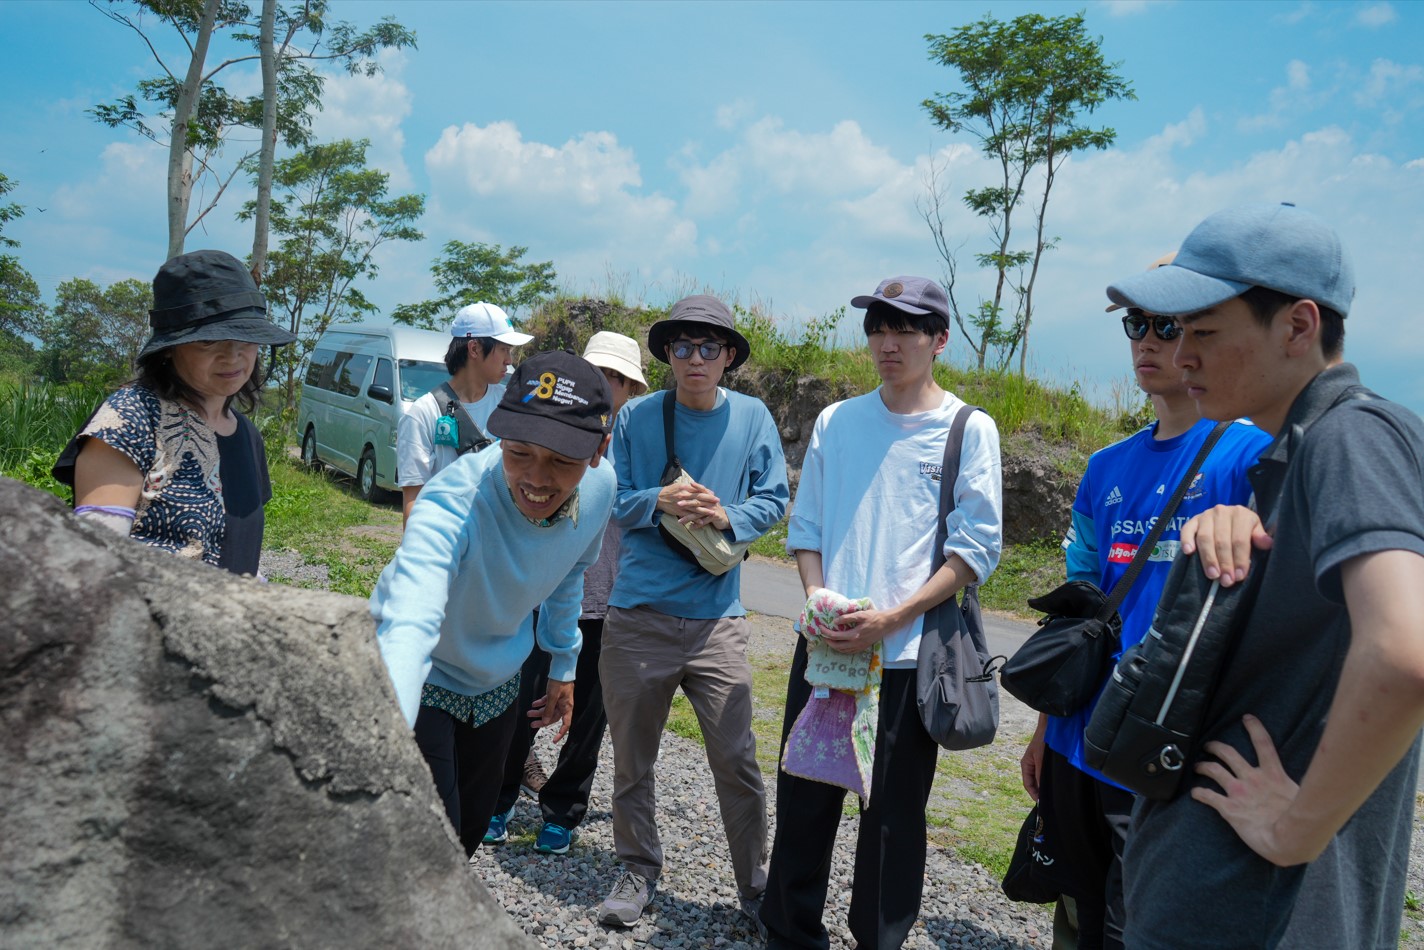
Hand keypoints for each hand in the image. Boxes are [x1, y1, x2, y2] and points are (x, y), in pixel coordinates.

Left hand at [528, 679, 574, 741]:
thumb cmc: (559, 682)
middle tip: (531, 724)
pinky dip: (540, 703)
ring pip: (548, 709)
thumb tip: (545, 722)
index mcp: (567, 707)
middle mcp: (564, 705)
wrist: (561, 668)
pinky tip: (533, 703)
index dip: (560, 733)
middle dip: (542, 720)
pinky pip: (547, 702)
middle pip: (552, 717)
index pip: (565, 724)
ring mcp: (559, 700)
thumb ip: (548, 710)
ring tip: (528, 713)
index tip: (554, 740)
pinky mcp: (554, 694)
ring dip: (539, 711)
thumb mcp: (552, 697)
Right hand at [656, 479, 728, 529]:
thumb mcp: (679, 485)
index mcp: (684, 488)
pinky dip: (695, 519)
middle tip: (717, 501)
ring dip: (705, 510)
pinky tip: (702, 522)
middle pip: (698, 498)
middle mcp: (684, 496)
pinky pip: (689, 516)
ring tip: (713, 512)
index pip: (698, 490)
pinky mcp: (679, 511)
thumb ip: (690, 487)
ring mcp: (682, 504)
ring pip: (695, 508)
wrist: (658, 498)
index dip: (706, 492)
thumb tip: (700, 488)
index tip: (713, 494)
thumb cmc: (670, 491)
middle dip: (709, 500)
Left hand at [822, 607, 899, 653]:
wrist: (886, 623)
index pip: (835, 636)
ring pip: (843, 650)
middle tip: (823, 635)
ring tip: (829, 640)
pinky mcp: (863, 647)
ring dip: (834, 646)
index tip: (821, 627)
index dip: (826, 632)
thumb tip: (835, 621)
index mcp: (854, 635)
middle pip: (837, 646)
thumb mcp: (860, 614)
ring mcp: (860, 646)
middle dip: (828, 641)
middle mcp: (856, 643)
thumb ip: (847, 618)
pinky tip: (840, 645)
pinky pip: (850, 652)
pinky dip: (842, 650)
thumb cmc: (874, 617)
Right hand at [1020, 734, 1045, 801]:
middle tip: (1047, 800)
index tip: (1040, 802)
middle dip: (1039, 791)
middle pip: (1033, 783)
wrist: (1049, 728)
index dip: (1033, 794)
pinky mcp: (1044, 761)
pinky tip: (1054, 783)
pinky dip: (1047, 780)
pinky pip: (1044, 774)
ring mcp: (1037, 763)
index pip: (1027, 784)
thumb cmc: (1042, 741)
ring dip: (1043, 786)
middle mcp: (1030, 765)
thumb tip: (1042, 788)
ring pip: (1039, 779)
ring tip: (1051, 794)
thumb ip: (1040, 773)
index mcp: (1025, 765)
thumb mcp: (1041, 759)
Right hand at [1181, 504, 1272, 586]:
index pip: (1240, 539)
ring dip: (1208, 559)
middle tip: (1226, 581)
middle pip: (1222, 541)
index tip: (1239, 576)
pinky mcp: (1192, 520)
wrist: (1230, 516)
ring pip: (1205, 538)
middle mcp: (1222, 511)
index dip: (1240, 559)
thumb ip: (1260, 537)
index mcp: (1240, 513)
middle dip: (1224, 563)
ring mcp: (1205, 515)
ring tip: (1212, 575)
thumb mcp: (1255, 530)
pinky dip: (1186, 541)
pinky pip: (1186, 530)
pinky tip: (1189, 553)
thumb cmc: (1245, 529)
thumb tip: (1267, 543)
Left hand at [1191, 714, 1308, 866]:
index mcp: (1273, 775)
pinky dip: (1199, 793)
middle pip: (1229, 754)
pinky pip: (1209, 796)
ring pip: (1214, 770)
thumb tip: (1316, 787)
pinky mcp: (1229, 808)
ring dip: (1203, 766)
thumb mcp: (1305, 797)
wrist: (1289, 840)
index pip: (1263, 744)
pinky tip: (1194, 793)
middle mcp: (1253, 779)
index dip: (1254, 728)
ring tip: (1197, 765)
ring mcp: (1239, 792)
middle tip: (1209, 745)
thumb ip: (1299, 788)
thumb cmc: (1302, 823)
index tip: (1246, 718)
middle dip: (1216, 747)